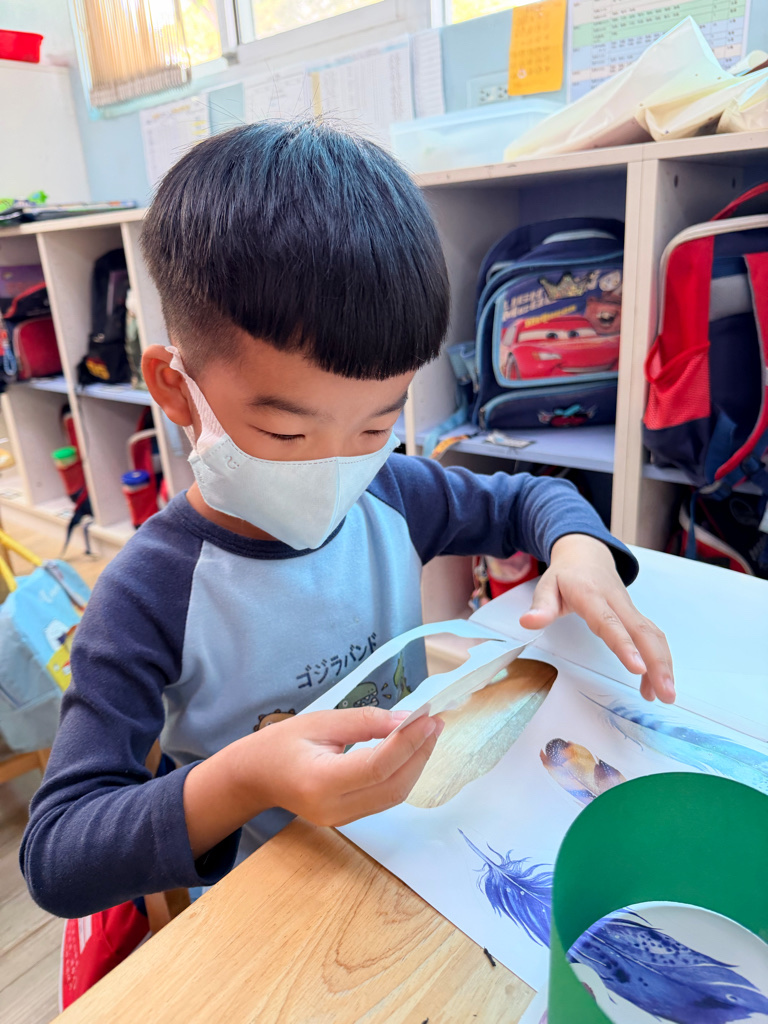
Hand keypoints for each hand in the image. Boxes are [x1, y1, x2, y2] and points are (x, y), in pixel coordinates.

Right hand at [234, 707, 441, 827]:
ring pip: (393, 796)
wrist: (255, 777)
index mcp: (320, 782)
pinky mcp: (348, 820)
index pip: (376, 767)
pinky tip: (410, 751)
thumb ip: (365, 721)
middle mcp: (333, 808)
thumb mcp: (321, 722)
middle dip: (419, 753)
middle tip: (434, 722)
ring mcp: (341, 819)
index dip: (407, 743)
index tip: (428, 717)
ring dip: (416, 764)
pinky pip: (384, 799)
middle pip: (392, 786)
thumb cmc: (281, 743)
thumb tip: (407, 720)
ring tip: (428, 732)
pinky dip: (402, 774)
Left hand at [519, 534, 674, 702]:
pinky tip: (652, 683)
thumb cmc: (565, 575)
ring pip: (653, 635)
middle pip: (643, 632)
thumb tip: (528, 622)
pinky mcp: (635, 616)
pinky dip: (659, 659)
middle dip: (658, 663)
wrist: (586, 554)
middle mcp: (617, 603)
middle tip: (667, 695)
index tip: (638, 668)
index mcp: (592, 597)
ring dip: (664, 665)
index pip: (610, 623)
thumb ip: (541, 606)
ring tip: (666, 695)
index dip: (625, 645)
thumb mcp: (546, 586)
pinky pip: (652, 637)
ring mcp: (630, 609)